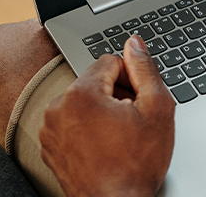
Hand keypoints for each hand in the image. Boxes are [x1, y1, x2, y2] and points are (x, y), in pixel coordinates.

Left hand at [40, 36, 174, 196]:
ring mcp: (50, 129)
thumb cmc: (137, 163)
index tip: (139, 102)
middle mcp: (58, 107)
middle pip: (95, 82)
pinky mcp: (49, 147)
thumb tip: (135, 43)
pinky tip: (104, 148)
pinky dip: (88, 130)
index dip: (132, 79)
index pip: (111, 61)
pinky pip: (72, 124)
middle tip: (132, 122)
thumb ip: (145, 69)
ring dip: (102, 112)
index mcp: (81, 93)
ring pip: (83, 102)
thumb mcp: (156, 108)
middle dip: (116, 95)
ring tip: (118, 137)